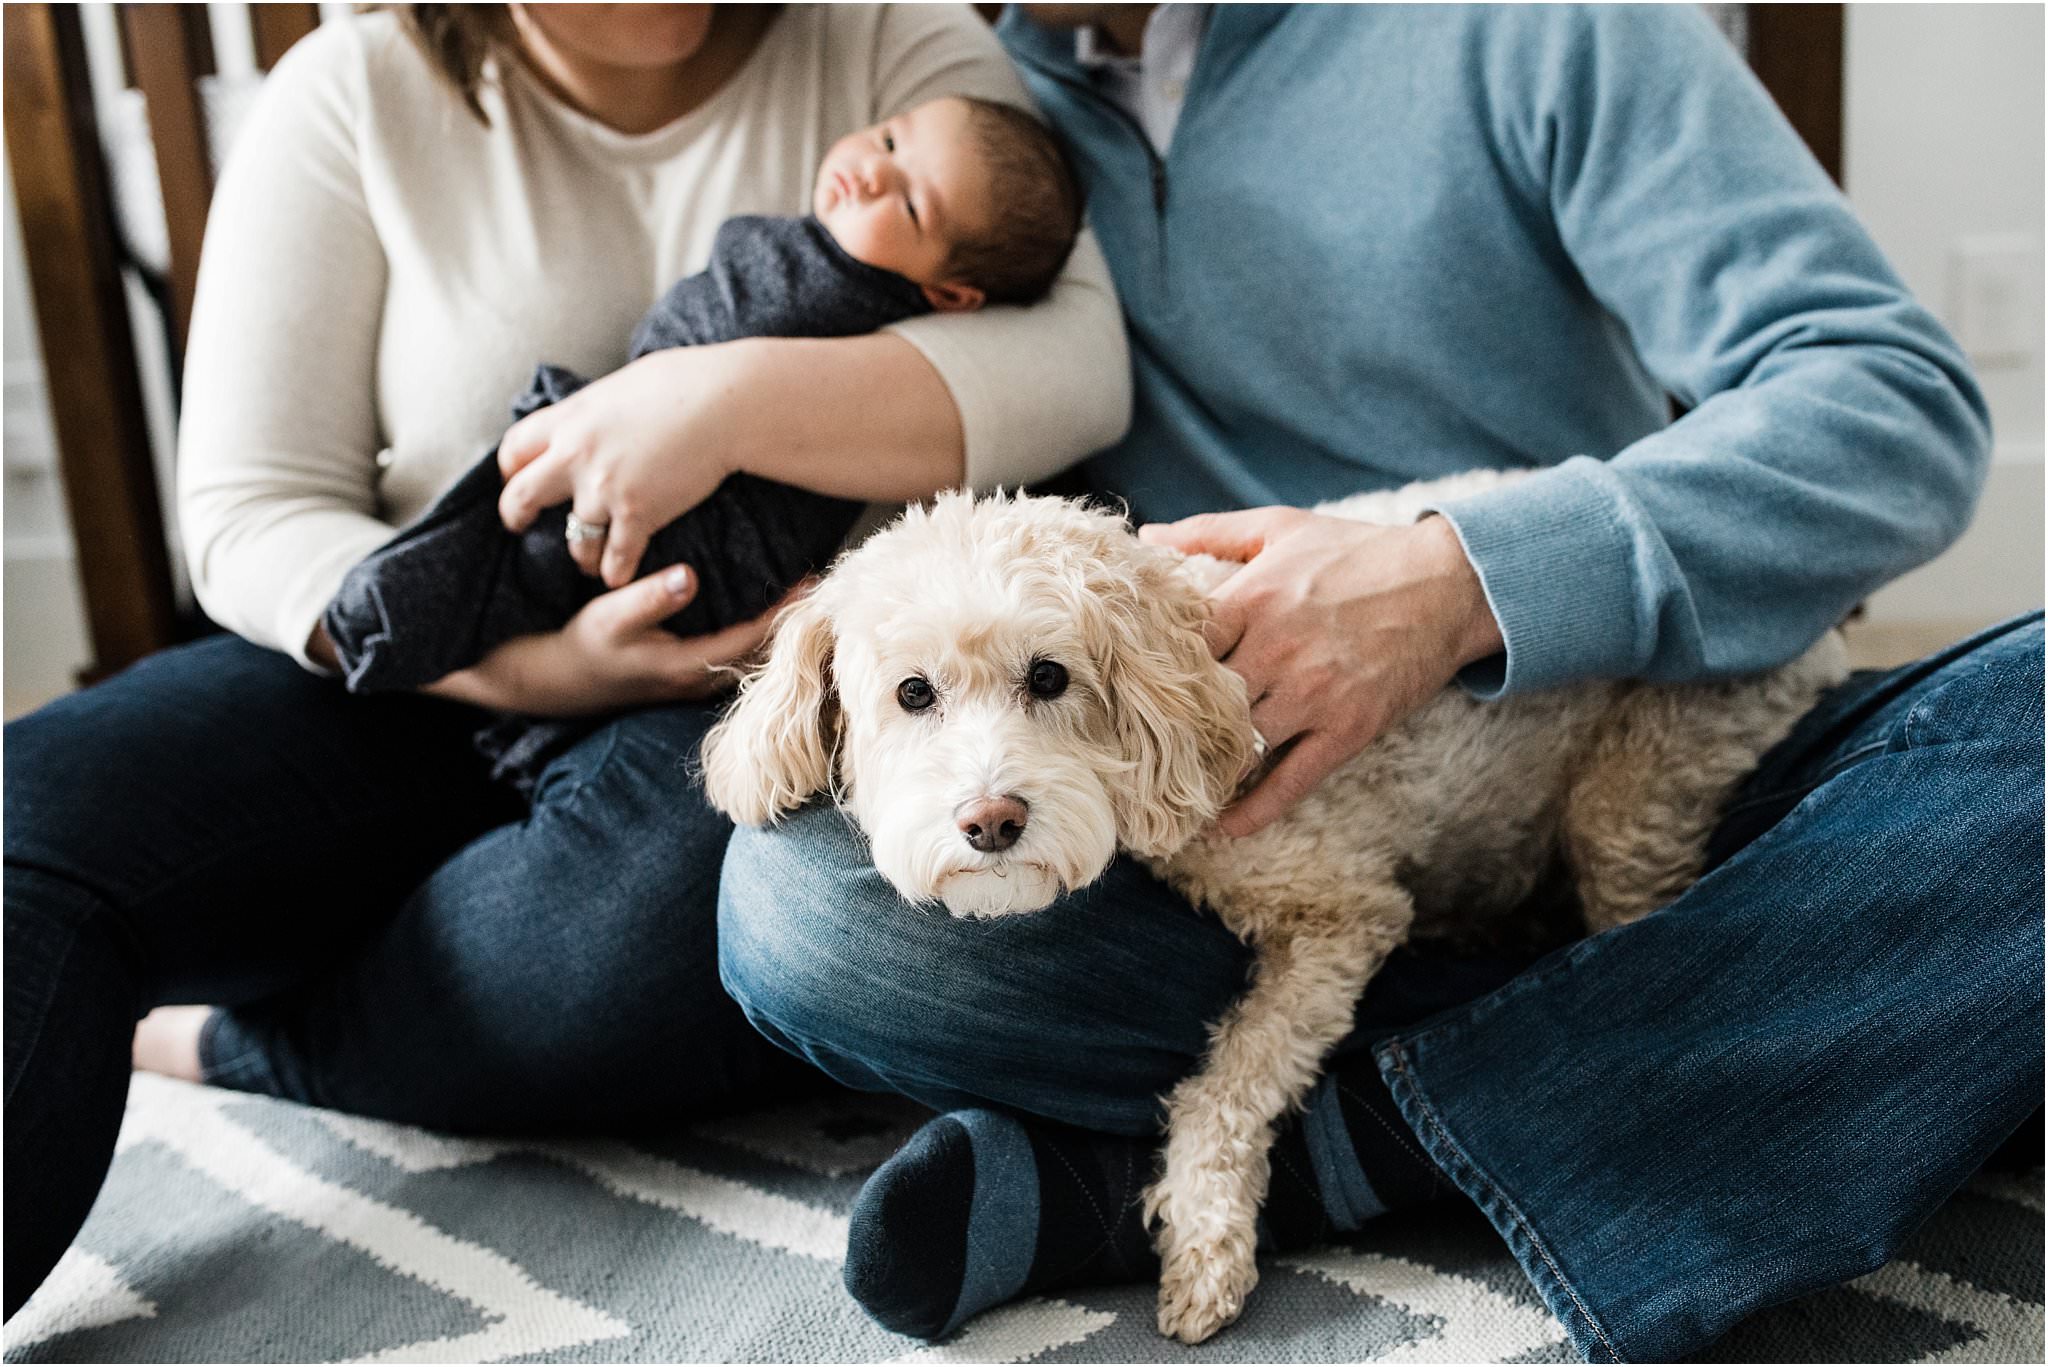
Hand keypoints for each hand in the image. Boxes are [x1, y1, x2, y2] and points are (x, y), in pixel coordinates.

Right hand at [423, 565, 797, 716]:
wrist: (556, 682)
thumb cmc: (582, 646)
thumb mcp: (609, 616)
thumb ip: (649, 597)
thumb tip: (688, 577)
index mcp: (687, 666)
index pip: (752, 639)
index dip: (784, 610)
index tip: (812, 580)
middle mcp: (699, 680)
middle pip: (761, 652)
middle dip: (790, 618)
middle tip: (820, 579)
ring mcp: (695, 682)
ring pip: (751, 656)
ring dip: (776, 626)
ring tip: (800, 589)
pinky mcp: (688, 675)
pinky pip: (735, 654)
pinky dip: (755, 631)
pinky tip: (765, 605)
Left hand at [497, 346, 750, 588]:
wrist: (725, 404)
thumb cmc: (686, 382)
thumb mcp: (623, 385)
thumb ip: (598, 410)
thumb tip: (598, 415)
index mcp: (570, 418)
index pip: (515, 448)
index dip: (512, 469)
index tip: (518, 478)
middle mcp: (575, 455)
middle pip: (521, 496)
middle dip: (517, 516)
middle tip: (523, 526)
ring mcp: (604, 489)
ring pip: (573, 539)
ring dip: (580, 554)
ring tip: (588, 561)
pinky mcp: (638, 515)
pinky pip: (616, 559)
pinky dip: (616, 572)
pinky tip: (619, 576)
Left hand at [1139, 508, 1502, 836]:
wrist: (1449, 582)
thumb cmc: (1358, 551)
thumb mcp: (1279, 527)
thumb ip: (1209, 532)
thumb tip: (1145, 536)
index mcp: (1253, 599)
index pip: (1177, 647)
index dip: (1148, 670)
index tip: (1127, 688)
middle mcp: (1276, 651)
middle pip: (1200, 705)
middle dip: (1168, 729)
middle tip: (1137, 751)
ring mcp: (1312, 696)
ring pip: (1238, 748)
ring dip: (1205, 770)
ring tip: (1173, 789)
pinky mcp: (1346, 730)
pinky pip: (1290, 783)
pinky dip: (1254, 811)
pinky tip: (1224, 827)